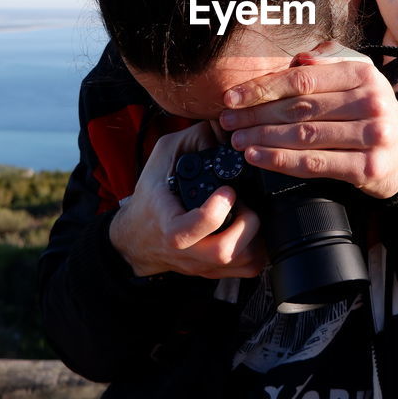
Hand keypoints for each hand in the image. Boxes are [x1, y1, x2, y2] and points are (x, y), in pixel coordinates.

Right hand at [108, 120, 266, 279]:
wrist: (138, 237)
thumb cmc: (152, 196)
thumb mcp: (163, 158)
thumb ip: (191, 140)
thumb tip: (224, 126)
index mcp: (168, 225)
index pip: (186, 232)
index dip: (212, 213)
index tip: (227, 190)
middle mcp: (186, 251)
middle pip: (223, 253)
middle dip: (246, 225)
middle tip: (246, 205)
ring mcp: (203, 265)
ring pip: (242, 264)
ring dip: (256, 236)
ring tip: (248, 215)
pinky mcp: (216, 271)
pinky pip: (248, 269)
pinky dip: (259, 249)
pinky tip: (250, 229)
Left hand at [219, 40, 397, 199]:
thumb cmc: (370, 115)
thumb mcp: (357, 82)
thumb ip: (327, 67)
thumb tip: (297, 60)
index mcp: (363, 75)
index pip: (303, 80)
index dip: (263, 88)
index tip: (233, 96)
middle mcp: (371, 101)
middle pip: (300, 108)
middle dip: (256, 114)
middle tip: (227, 120)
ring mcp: (372, 136)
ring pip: (304, 136)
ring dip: (263, 138)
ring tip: (237, 139)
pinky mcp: (368, 167)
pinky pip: (315, 164)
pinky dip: (281, 161)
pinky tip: (258, 157)